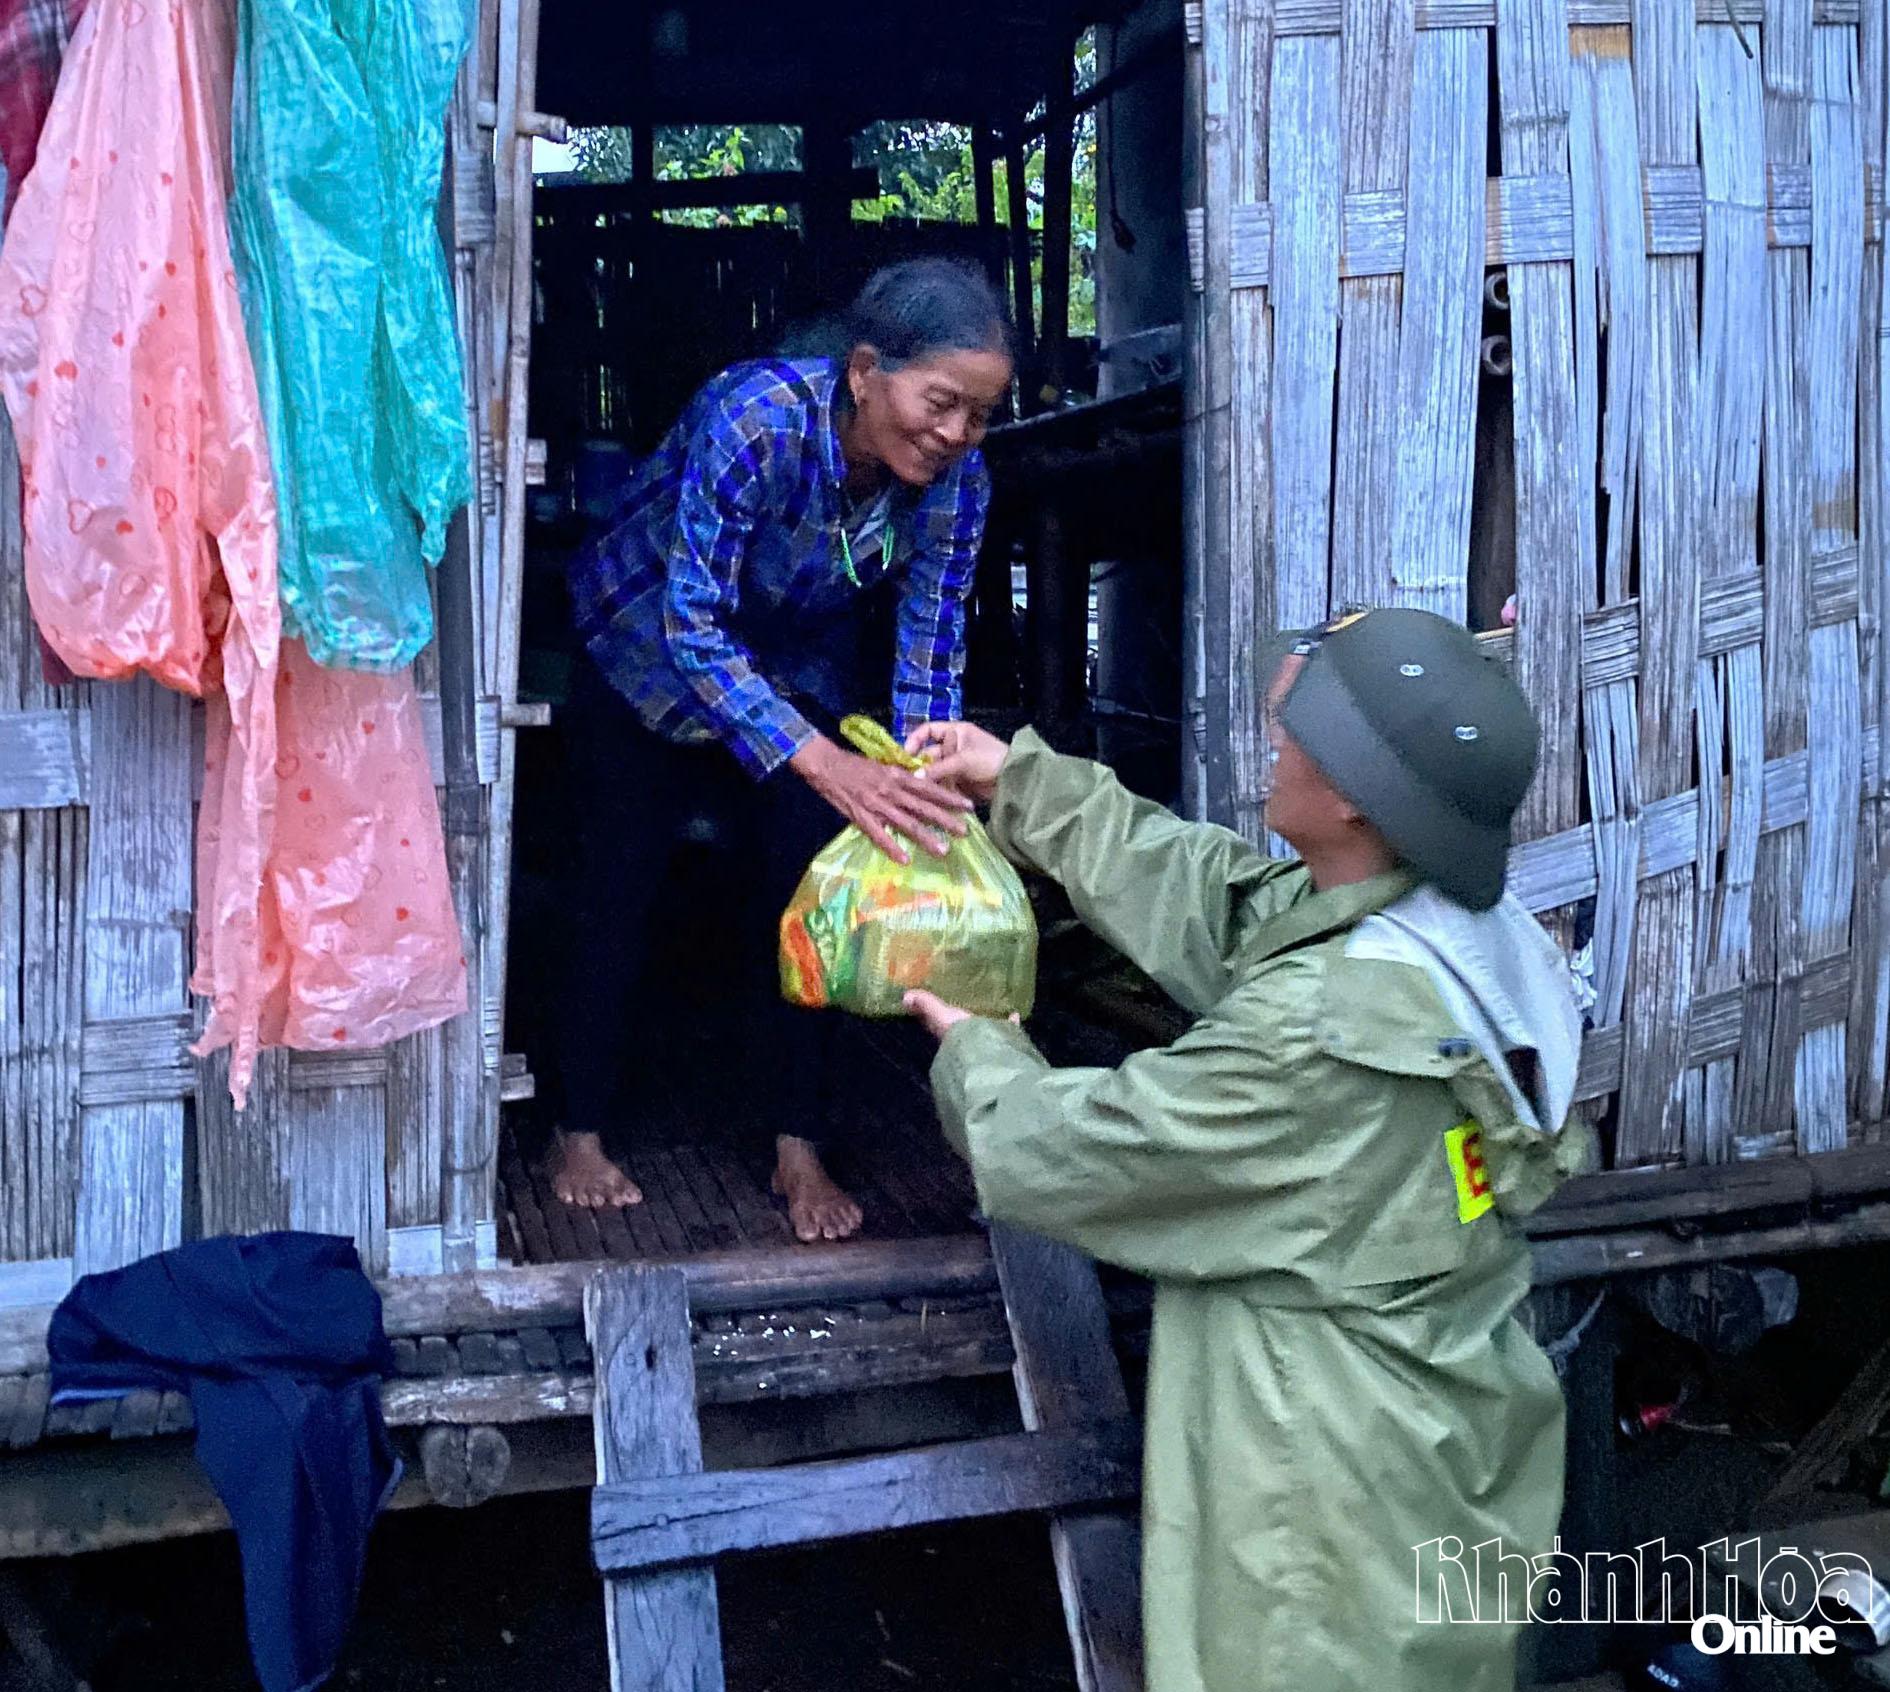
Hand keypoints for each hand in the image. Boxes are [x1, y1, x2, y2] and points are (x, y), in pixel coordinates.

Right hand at [790, 734, 972, 864]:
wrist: (827, 765)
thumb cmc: (855, 765)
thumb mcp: (883, 766)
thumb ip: (900, 778)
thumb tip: (920, 785)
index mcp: (897, 776)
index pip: (929, 787)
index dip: (950, 797)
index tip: (968, 806)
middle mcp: (892, 790)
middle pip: (924, 807)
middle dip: (946, 820)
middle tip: (965, 831)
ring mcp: (877, 805)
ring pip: (907, 823)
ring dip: (926, 838)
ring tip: (943, 850)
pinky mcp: (862, 817)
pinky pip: (879, 835)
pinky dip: (892, 848)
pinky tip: (904, 860)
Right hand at [904, 720, 1010, 804]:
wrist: (1013, 780)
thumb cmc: (991, 760)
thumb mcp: (963, 760)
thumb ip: (938, 768)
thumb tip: (914, 777)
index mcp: (955, 731)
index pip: (927, 730)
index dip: (914, 740)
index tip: (905, 754)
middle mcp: (952, 746)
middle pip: (928, 753)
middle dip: (918, 765)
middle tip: (906, 777)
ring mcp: (955, 764)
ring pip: (933, 770)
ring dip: (926, 779)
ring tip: (915, 789)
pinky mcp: (958, 781)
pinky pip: (941, 783)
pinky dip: (935, 788)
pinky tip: (926, 796)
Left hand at [904, 989, 1020, 1041]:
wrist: (983, 1054)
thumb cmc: (958, 1034)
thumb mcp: (940, 1014)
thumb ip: (926, 1005)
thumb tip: (905, 996)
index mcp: (947, 1033)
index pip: (938, 1022)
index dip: (935, 1014)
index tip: (937, 1001)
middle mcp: (964, 1040)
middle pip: (962, 1027)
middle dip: (964, 1019)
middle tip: (967, 1003)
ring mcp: (983, 1042)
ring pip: (984, 1030)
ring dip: (986, 1022)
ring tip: (992, 1008)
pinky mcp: (1001, 1043)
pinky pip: (1005, 1031)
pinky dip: (1009, 1024)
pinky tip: (1015, 1014)